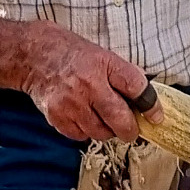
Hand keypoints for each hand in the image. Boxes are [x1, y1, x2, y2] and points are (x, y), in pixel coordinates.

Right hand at [19, 23, 150, 142]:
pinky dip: (86, 131)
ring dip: (107, 131)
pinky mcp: (57, 117)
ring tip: (102, 118)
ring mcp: (71, 103)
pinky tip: (84, 118)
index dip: (151, 106)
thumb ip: (123, 76)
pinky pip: (81, 135)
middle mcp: (88, 84)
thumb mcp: (102, 55)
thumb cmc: (72, 54)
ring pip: (101, 132)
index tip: (156, 117)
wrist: (33, 55)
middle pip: (120, 119)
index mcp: (104, 64)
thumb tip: (146, 101)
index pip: (136, 87)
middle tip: (131, 130)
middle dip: (130, 129)